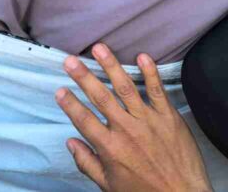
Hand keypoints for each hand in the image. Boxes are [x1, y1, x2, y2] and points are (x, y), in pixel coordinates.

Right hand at [56, 44, 212, 191]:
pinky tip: (141, 57)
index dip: (69, 104)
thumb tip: (71, 143)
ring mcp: (149, 121)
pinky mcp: (169, 117)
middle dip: (84, 77)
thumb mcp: (109, 185)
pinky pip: (157, 90)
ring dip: (111, 65)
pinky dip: (150, 72)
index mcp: (110, 148)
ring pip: (126, 87)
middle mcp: (127, 130)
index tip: (59, 90)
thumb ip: (88, 163)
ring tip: (99, 48)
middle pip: (101, 97)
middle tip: (70, 60)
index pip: (84, 120)